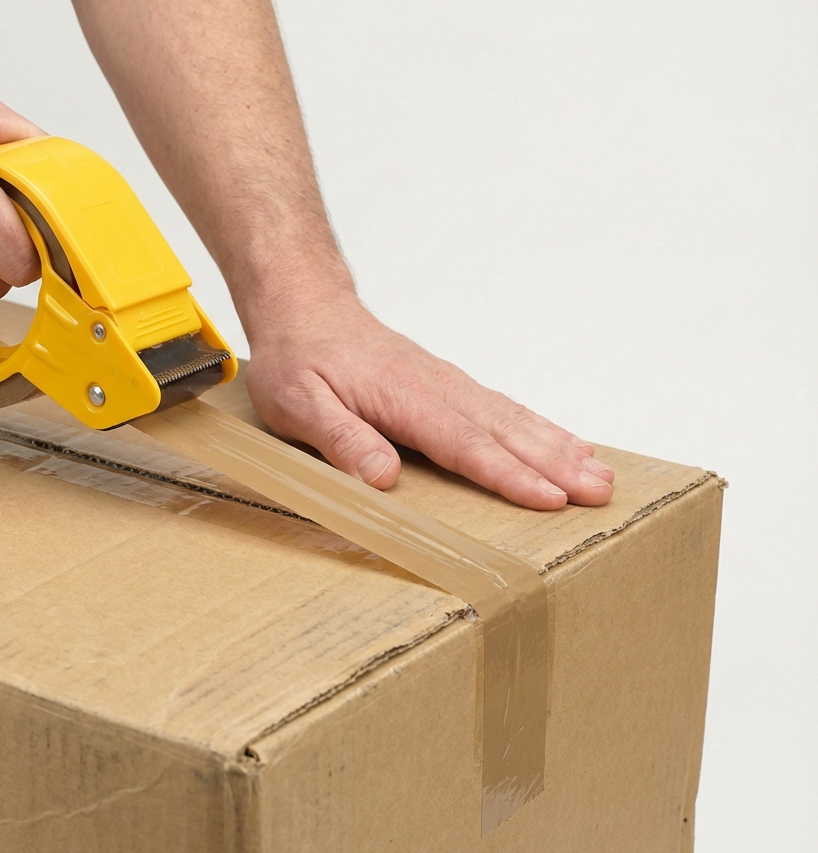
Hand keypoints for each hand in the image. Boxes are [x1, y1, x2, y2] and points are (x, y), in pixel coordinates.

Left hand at [244, 291, 613, 509]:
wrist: (304, 307)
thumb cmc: (297, 359)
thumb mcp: (298, 404)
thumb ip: (341, 439)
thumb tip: (382, 478)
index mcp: (403, 398)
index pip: (465, 443)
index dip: (509, 474)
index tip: (550, 498)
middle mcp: (436, 388)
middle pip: (505, 431)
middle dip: (556, 464)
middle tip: (602, 492)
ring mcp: (446, 384)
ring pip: (512, 418)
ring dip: (558, 447)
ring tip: (601, 473)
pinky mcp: (447, 385)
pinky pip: (502, 408)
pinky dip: (540, 427)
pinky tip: (565, 443)